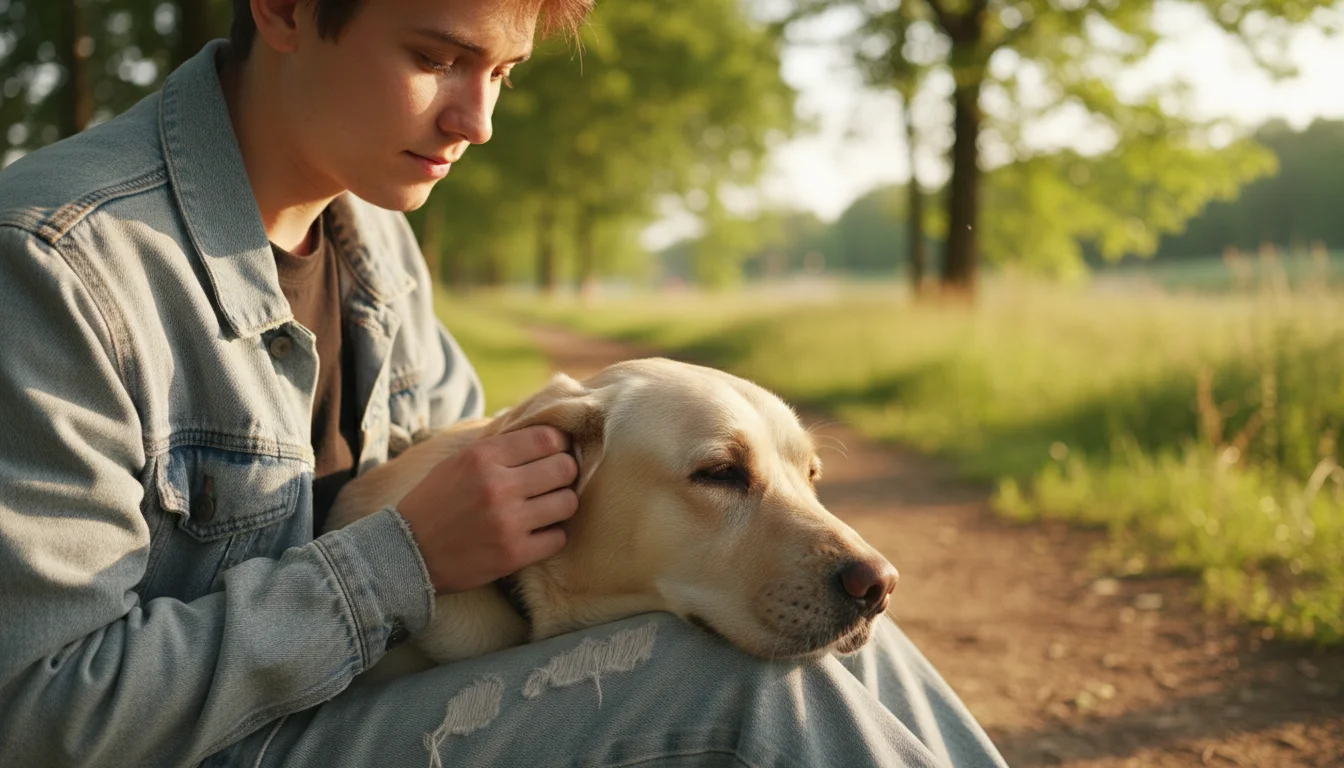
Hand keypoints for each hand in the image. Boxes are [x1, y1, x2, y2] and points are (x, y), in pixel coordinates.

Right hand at [396, 425, 578, 593]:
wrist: (407, 553)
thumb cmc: (436, 503)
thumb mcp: (458, 462)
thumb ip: (499, 448)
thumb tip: (545, 434)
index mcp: (482, 457)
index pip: (547, 438)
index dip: (559, 445)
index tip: (555, 454)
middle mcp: (497, 486)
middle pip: (565, 468)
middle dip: (564, 475)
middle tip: (553, 483)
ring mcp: (507, 521)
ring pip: (568, 503)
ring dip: (561, 506)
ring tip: (546, 509)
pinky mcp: (513, 554)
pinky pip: (558, 538)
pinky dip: (551, 536)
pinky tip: (536, 534)